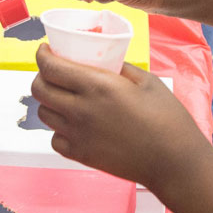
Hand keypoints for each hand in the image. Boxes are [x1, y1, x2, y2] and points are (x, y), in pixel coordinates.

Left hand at [31, 46, 203, 189]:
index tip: (46, 50)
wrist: (173, 162)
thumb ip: (118, 68)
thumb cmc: (167, 119)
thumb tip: (102, 61)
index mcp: (98, 86)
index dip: (42, 55)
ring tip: (65, 98)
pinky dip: (59, 129)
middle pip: (38, 89)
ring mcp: (78, 135)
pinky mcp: (80, 155)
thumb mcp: (146, 81)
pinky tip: (75, 124)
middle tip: (54, 73)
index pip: (50, 67)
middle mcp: (81, 110)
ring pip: (43, 113)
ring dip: (49, 102)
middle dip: (42, 76)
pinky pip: (55, 138)